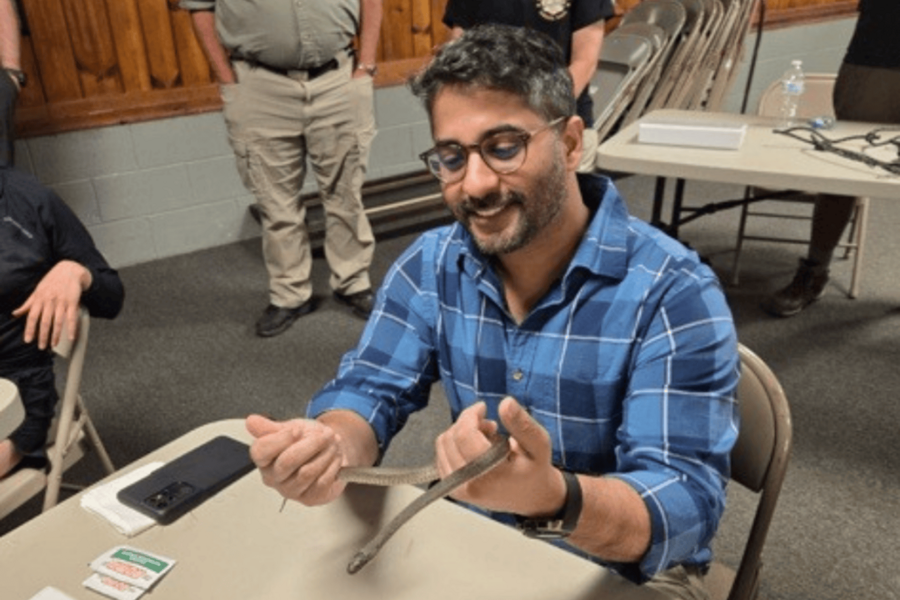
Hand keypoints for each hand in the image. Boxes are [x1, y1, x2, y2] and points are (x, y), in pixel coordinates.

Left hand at [12, 260, 91, 349]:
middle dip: (43, 335)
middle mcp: (49, 301)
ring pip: (58, 321)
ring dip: (56, 334)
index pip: (32, 317)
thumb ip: (28, 304)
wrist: (69, 270)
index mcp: (39, 299)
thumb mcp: (37, 291)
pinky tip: (71, 337)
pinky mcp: (73, 302)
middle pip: (45, 321)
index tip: (28, 340)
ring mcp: (62, 302)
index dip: (30, 329)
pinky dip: (72, 328)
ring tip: (53, 344)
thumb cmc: (52, 281)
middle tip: (41, 346)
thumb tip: (15, 313)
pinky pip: (72, 317)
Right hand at [246, 414, 346, 505]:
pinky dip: (332, 467)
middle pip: (287, 462)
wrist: (328, 451)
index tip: (297, 430)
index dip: (280, 439)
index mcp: (263, 458)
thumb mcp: (289, 427)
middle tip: (327, 434)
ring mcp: (290, 490)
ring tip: (333, 444)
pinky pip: (321, 483)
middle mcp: (273, 477)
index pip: (261, 451)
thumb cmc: (307, 441)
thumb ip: (270, 427)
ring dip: (326, 454)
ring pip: (307, 473)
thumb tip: (251, 421)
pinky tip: (334, 458)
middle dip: (312, 444)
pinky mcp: (309, 498)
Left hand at [435, 396, 565, 516]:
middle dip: (468, 423)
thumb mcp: (539, 444)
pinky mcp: (452, 488)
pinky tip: (474, 447)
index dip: (470, 415)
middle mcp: (470, 484)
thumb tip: (505, 402)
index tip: (483, 408)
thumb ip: (522, 424)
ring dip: (460, 432)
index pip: (465, 436)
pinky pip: (441, 454)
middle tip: (490, 426)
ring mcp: (458, 488)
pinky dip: (455, 444)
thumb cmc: (534, 470)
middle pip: (452, 437)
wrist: (530, 498)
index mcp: (492, 474)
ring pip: (443, 443)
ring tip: (484, 436)